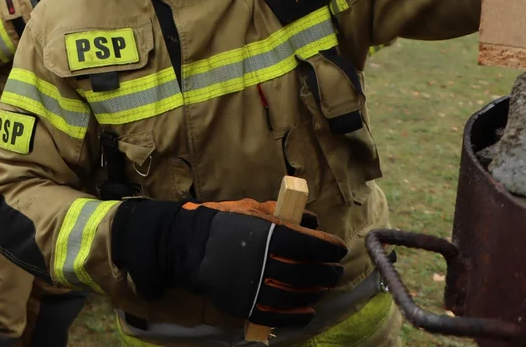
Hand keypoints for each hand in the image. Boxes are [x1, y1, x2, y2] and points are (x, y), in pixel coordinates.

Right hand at [111, 198, 346, 328]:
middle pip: (308, 273)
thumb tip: (311, 220)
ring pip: (297, 296)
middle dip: (327, 272)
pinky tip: (308, 312)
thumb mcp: (252, 208)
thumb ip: (282, 214)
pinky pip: (278, 316)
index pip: (312, 244)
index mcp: (269, 235)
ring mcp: (255, 287)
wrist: (188, 245)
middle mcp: (265, 262)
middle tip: (334, 270)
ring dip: (316, 293)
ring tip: (321, 288)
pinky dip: (297, 317)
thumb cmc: (222, 222)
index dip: (330, 247)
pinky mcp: (245, 305)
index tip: (338, 248)